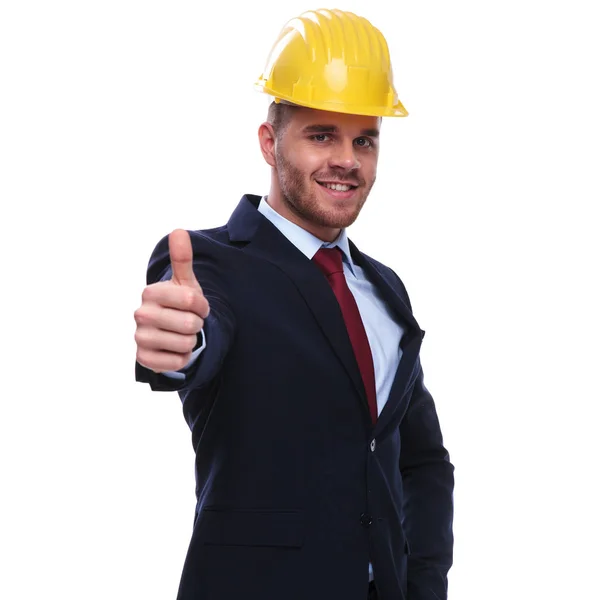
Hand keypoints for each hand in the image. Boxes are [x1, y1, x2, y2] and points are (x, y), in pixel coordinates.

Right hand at [134, 229, 209, 372]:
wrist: (169, 333)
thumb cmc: (180, 305)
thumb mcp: (184, 283)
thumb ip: (182, 259)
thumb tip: (179, 231)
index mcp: (150, 292)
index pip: (192, 300)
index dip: (202, 306)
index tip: (197, 307)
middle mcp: (140, 314)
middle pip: (190, 324)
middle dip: (197, 325)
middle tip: (189, 322)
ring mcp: (140, 337)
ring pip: (185, 344)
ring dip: (191, 342)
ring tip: (182, 335)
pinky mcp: (143, 359)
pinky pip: (177, 362)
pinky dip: (183, 358)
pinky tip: (175, 349)